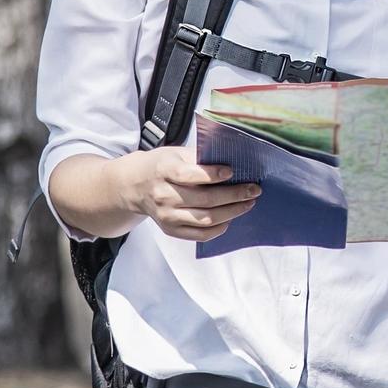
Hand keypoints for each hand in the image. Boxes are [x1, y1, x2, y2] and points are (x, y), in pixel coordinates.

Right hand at [121, 145, 259, 240]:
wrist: (134, 186)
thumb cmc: (161, 165)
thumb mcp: (175, 152)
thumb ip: (199, 157)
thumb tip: (232, 160)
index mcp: (164, 170)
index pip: (189, 175)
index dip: (212, 174)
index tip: (232, 171)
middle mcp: (163, 195)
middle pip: (204, 200)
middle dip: (234, 195)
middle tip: (253, 189)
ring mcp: (166, 216)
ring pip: (205, 219)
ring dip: (232, 212)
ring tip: (247, 203)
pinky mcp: (170, 229)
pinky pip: (199, 235)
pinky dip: (219, 228)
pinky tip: (230, 218)